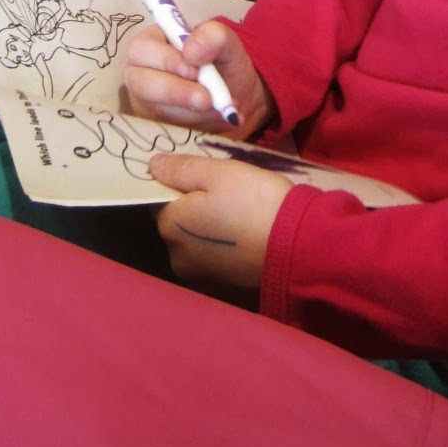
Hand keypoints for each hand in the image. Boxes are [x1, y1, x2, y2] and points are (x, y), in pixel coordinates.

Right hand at [124, 17, 272, 135]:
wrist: (234, 95)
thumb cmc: (224, 63)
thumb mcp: (227, 43)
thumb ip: (213, 36)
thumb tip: (190, 52)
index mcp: (151, 41)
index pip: (142, 48)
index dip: (167, 61)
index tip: (195, 71)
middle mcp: (140, 71)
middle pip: (139, 82)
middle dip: (175, 92)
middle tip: (206, 99)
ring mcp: (144, 100)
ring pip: (155, 109)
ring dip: (191, 111)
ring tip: (222, 107)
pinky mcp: (153, 124)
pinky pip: (166, 129)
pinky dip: (196, 125)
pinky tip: (218, 117)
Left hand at [151, 154, 291, 289]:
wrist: (295, 245)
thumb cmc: (252, 201)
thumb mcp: (218, 173)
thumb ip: (181, 168)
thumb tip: (152, 165)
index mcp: (169, 226)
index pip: (158, 198)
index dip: (178, 182)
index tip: (202, 173)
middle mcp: (176, 254)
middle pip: (175, 220)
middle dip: (192, 203)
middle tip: (224, 187)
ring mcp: (198, 272)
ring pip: (193, 237)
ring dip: (206, 222)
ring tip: (236, 206)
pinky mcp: (220, 281)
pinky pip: (211, 251)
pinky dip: (219, 238)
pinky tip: (241, 226)